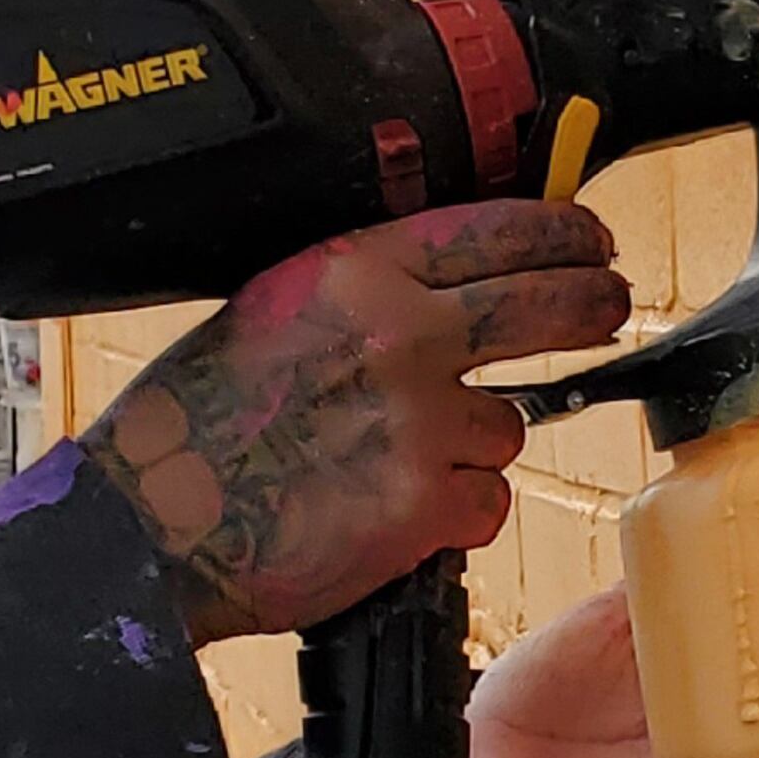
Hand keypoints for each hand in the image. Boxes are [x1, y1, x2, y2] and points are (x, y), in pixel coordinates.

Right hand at [84, 201, 630, 640]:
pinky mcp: (431, 504)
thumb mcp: (268, 311)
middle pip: (551, 305)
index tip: (590, 240)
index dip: (564, 233)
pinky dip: (451, 512)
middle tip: (606, 308)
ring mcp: (424, 422)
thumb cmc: (186, 427)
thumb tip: (445, 286)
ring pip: (507, 424)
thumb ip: (359, 291)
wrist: (152, 528)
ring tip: (386, 462)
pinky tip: (385, 511)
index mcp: (351, 272)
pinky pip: (485, 500)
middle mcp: (400, 334)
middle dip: (593, 304)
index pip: (497, 228)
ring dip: (470, 444)